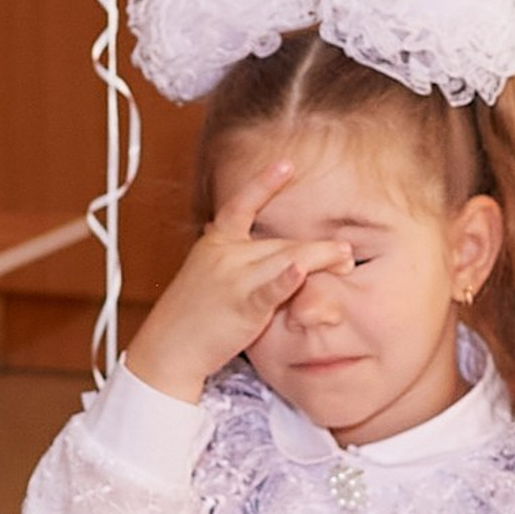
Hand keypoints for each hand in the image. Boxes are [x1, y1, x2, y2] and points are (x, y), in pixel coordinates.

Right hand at [123, 160, 345, 406]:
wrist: (168, 348)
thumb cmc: (189, 315)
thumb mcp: (202, 272)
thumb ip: (221, 251)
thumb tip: (225, 227)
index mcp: (215, 243)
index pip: (241, 205)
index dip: (263, 183)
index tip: (286, 164)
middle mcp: (225, 254)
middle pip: (281, 243)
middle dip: (317, 248)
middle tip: (346, 253)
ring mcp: (234, 278)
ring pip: (287, 258)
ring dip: (321, 258)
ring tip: (346, 259)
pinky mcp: (243, 305)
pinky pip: (271, 288)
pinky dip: (288, 279)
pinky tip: (303, 270)